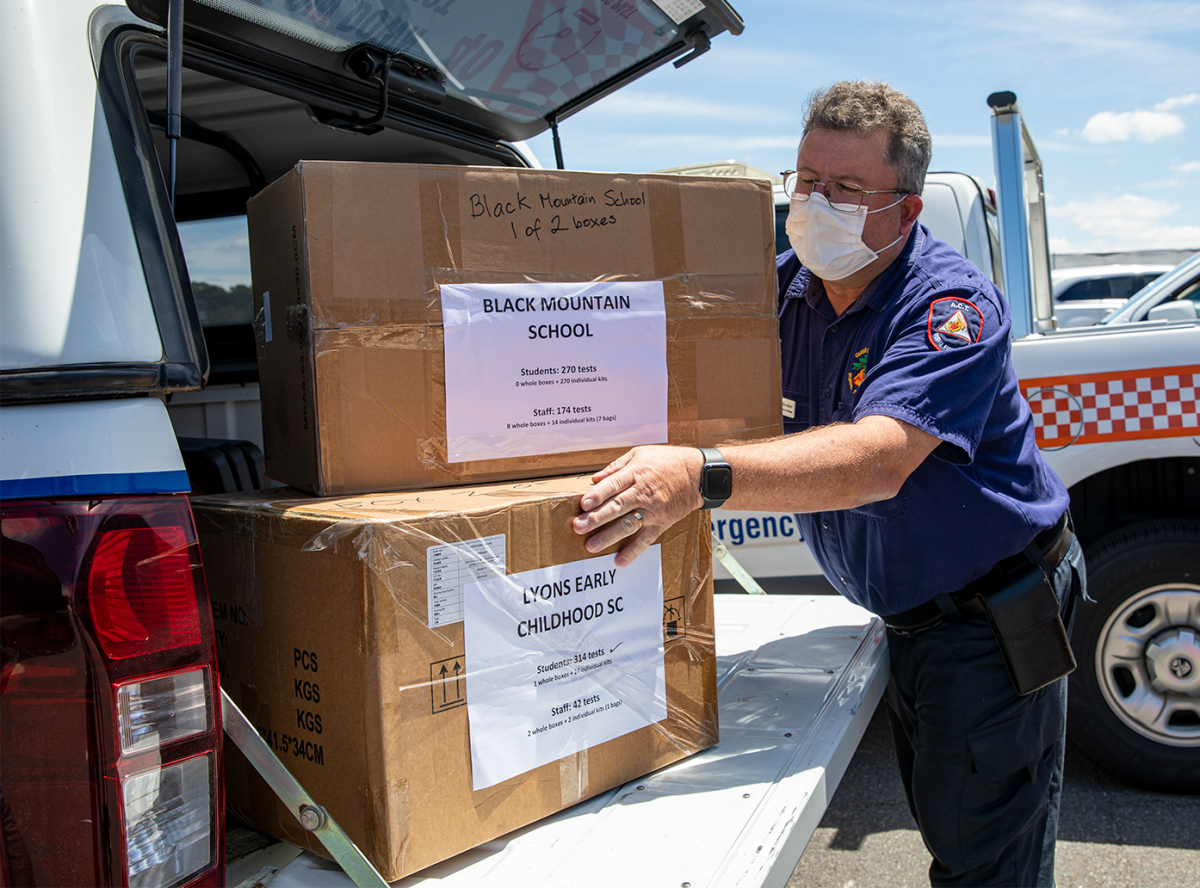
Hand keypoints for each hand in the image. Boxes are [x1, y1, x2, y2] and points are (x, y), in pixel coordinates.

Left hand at [572, 445, 704, 566]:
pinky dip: (633, 551)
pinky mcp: (661, 523)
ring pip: (628, 524)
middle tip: (579, 527)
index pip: (613, 485)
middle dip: (596, 518)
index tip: (583, 504)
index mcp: (636, 474)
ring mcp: (653, 510)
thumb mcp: (639, 454)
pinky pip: (646, 539)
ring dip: (609, 536)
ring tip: (591, 546)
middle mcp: (643, 493)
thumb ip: (615, 467)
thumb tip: (594, 479)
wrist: (699, 475)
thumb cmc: (667, 461)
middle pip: (617, 507)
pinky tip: (619, 561)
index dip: (598, 495)